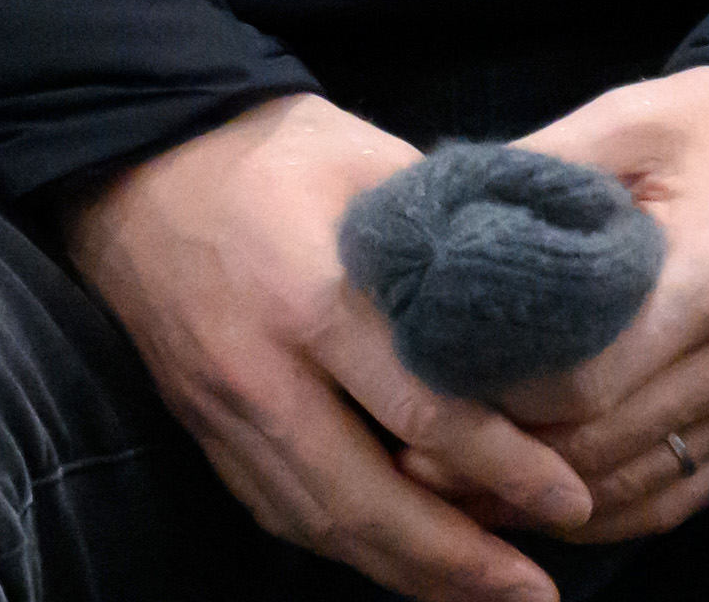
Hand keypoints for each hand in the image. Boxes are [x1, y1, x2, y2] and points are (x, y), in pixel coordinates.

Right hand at [66, 92, 593, 601]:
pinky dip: (348, 550)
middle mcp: (265, 376)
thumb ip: (453, 234)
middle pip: (365, 500)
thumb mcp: (377, 162)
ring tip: (488, 596)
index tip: (569, 501)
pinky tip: (405, 567)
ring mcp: (226, 416)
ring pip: (320, 524)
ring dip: (407, 574)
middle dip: (457, 561)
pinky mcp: (205, 435)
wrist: (139, 165)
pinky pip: (282, 512)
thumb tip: (550, 290)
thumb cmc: (275, 151)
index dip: (502, 468)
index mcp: (317, 300)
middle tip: (536, 595)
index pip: (423, 411)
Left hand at [470, 68, 708, 543]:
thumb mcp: (640, 116)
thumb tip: (442, 223)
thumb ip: (543, 169)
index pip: (579, 379)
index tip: (425, 390)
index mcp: (706, 276)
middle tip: (414, 455)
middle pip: (594, 447)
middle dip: (497, 461)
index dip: (494, 399)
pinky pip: (676, 497)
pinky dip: (605, 513)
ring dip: (540, 501)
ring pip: (628, 489)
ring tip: (458, 489)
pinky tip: (547, 505)